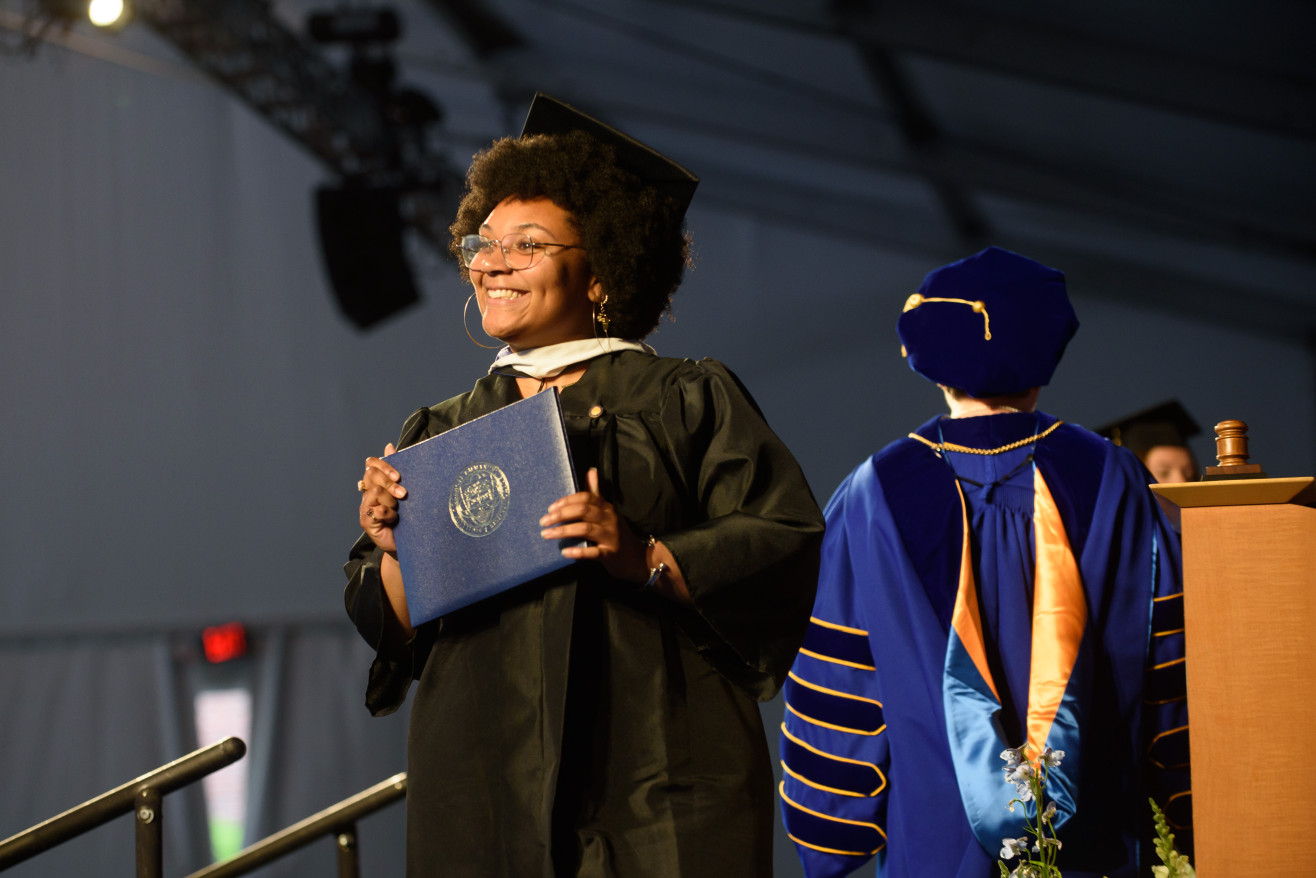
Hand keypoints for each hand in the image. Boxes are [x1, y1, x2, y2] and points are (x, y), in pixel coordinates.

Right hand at [359, 443, 405, 553]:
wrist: (408, 541)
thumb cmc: (407, 516)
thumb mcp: (406, 490)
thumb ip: (398, 469)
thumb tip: (389, 446)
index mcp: (376, 483)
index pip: (371, 464)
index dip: (384, 466)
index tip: (399, 476)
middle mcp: (368, 493)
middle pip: (372, 475)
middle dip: (390, 483)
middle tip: (403, 495)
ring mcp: (365, 507)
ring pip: (375, 491)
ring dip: (391, 501)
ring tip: (398, 510)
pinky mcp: (366, 521)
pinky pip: (377, 510)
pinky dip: (389, 514)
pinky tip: (394, 520)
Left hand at [540, 468, 647, 582]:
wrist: (635, 557)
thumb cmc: (614, 532)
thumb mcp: (607, 512)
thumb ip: (596, 492)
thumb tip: (590, 470)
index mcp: (606, 508)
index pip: (586, 498)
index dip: (567, 501)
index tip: (550, 508)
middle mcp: (609, 519)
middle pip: (584, 510)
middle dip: (561, 514)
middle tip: (544, 521)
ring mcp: (611, 536)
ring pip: (585, 529)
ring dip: (563, 530)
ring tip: (547, 534)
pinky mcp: (610, 554)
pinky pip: (593, 552)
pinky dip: (578, 552)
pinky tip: (564, 552)